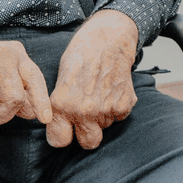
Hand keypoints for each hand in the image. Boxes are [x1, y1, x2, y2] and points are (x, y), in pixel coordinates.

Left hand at [47, 10, 138, 149]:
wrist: (108, 38)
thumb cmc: (82, 53)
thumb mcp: (60, 77)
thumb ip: (59, 104)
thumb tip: (58, 124)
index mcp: (63, 104)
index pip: (58, 141)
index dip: (61, 135)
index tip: (63, 128)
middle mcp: (84, 111)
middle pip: (88, 144)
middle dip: (85, 134)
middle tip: (84, 119)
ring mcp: (106, 109)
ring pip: (104, 128)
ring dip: (101, 117)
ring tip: (98, 93)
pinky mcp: (124, 105)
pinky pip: (118, 117)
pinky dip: (115, 107)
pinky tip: (109, 89)